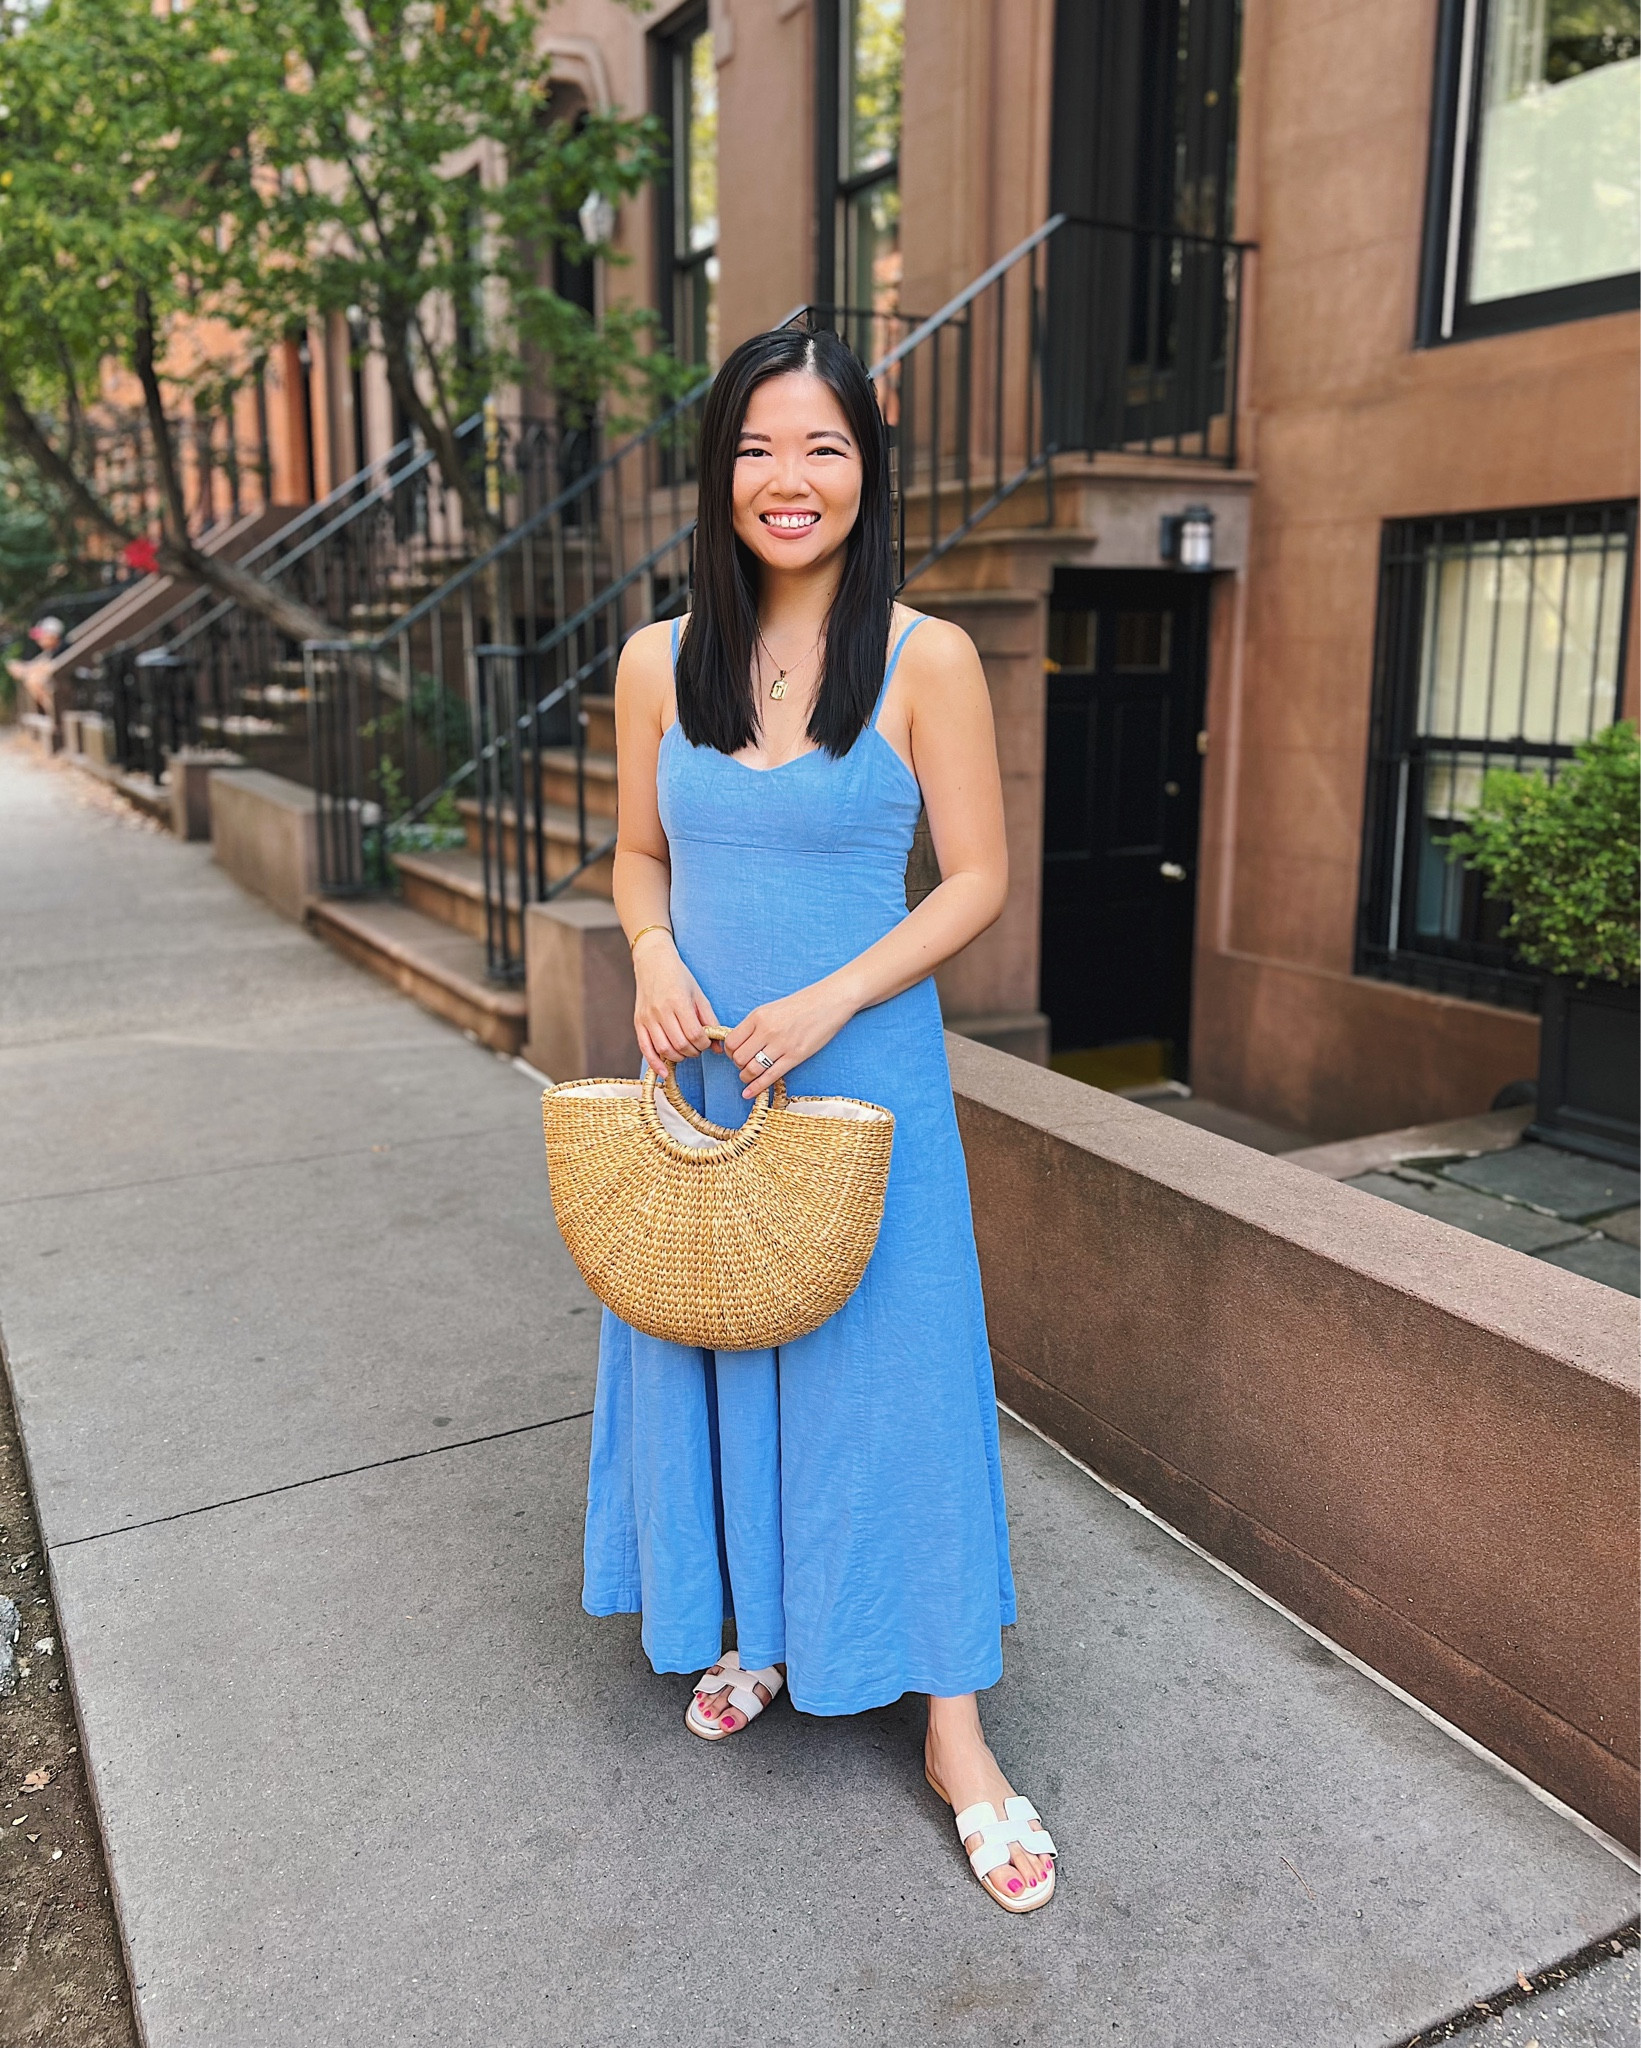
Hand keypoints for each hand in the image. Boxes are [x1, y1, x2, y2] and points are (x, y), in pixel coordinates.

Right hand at [633, 931, 718, 1079]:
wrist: (652, 961)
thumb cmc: (678, 976)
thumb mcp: (699, 994)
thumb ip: (710, 1020)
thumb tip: (719, 1047)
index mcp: (678, 1002)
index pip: (694, 1034)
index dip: (704, 1044)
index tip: (707, 1042)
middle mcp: (661, 1011)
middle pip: (680, 1044)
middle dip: (693, 1052)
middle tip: (697, 1047)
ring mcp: (647, 1018)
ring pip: (664, 1049)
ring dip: (678, 1057)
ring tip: (685, 1051)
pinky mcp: (638, 1023)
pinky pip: (645, 1049)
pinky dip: (654, 1063)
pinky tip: (664, 1072)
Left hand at [723, 980, 856, 1098]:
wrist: (830, 1000)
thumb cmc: (802, 1003)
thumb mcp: (772, 1008)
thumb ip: (755, 1025)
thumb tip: (741, 1044)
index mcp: (758, 1016)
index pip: (731, 1041)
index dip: (730, 1051)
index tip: (735, 1053)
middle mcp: (767, 1030)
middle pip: (738, 1057)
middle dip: (738, 1065)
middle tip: (744, 1064)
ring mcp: (781, 1045)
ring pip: (751, 1069)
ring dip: (746, 1076)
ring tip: (748, 1076)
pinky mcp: (795, 1056)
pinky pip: (770, 1076)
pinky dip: (756, 1087)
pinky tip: (748, 1093)